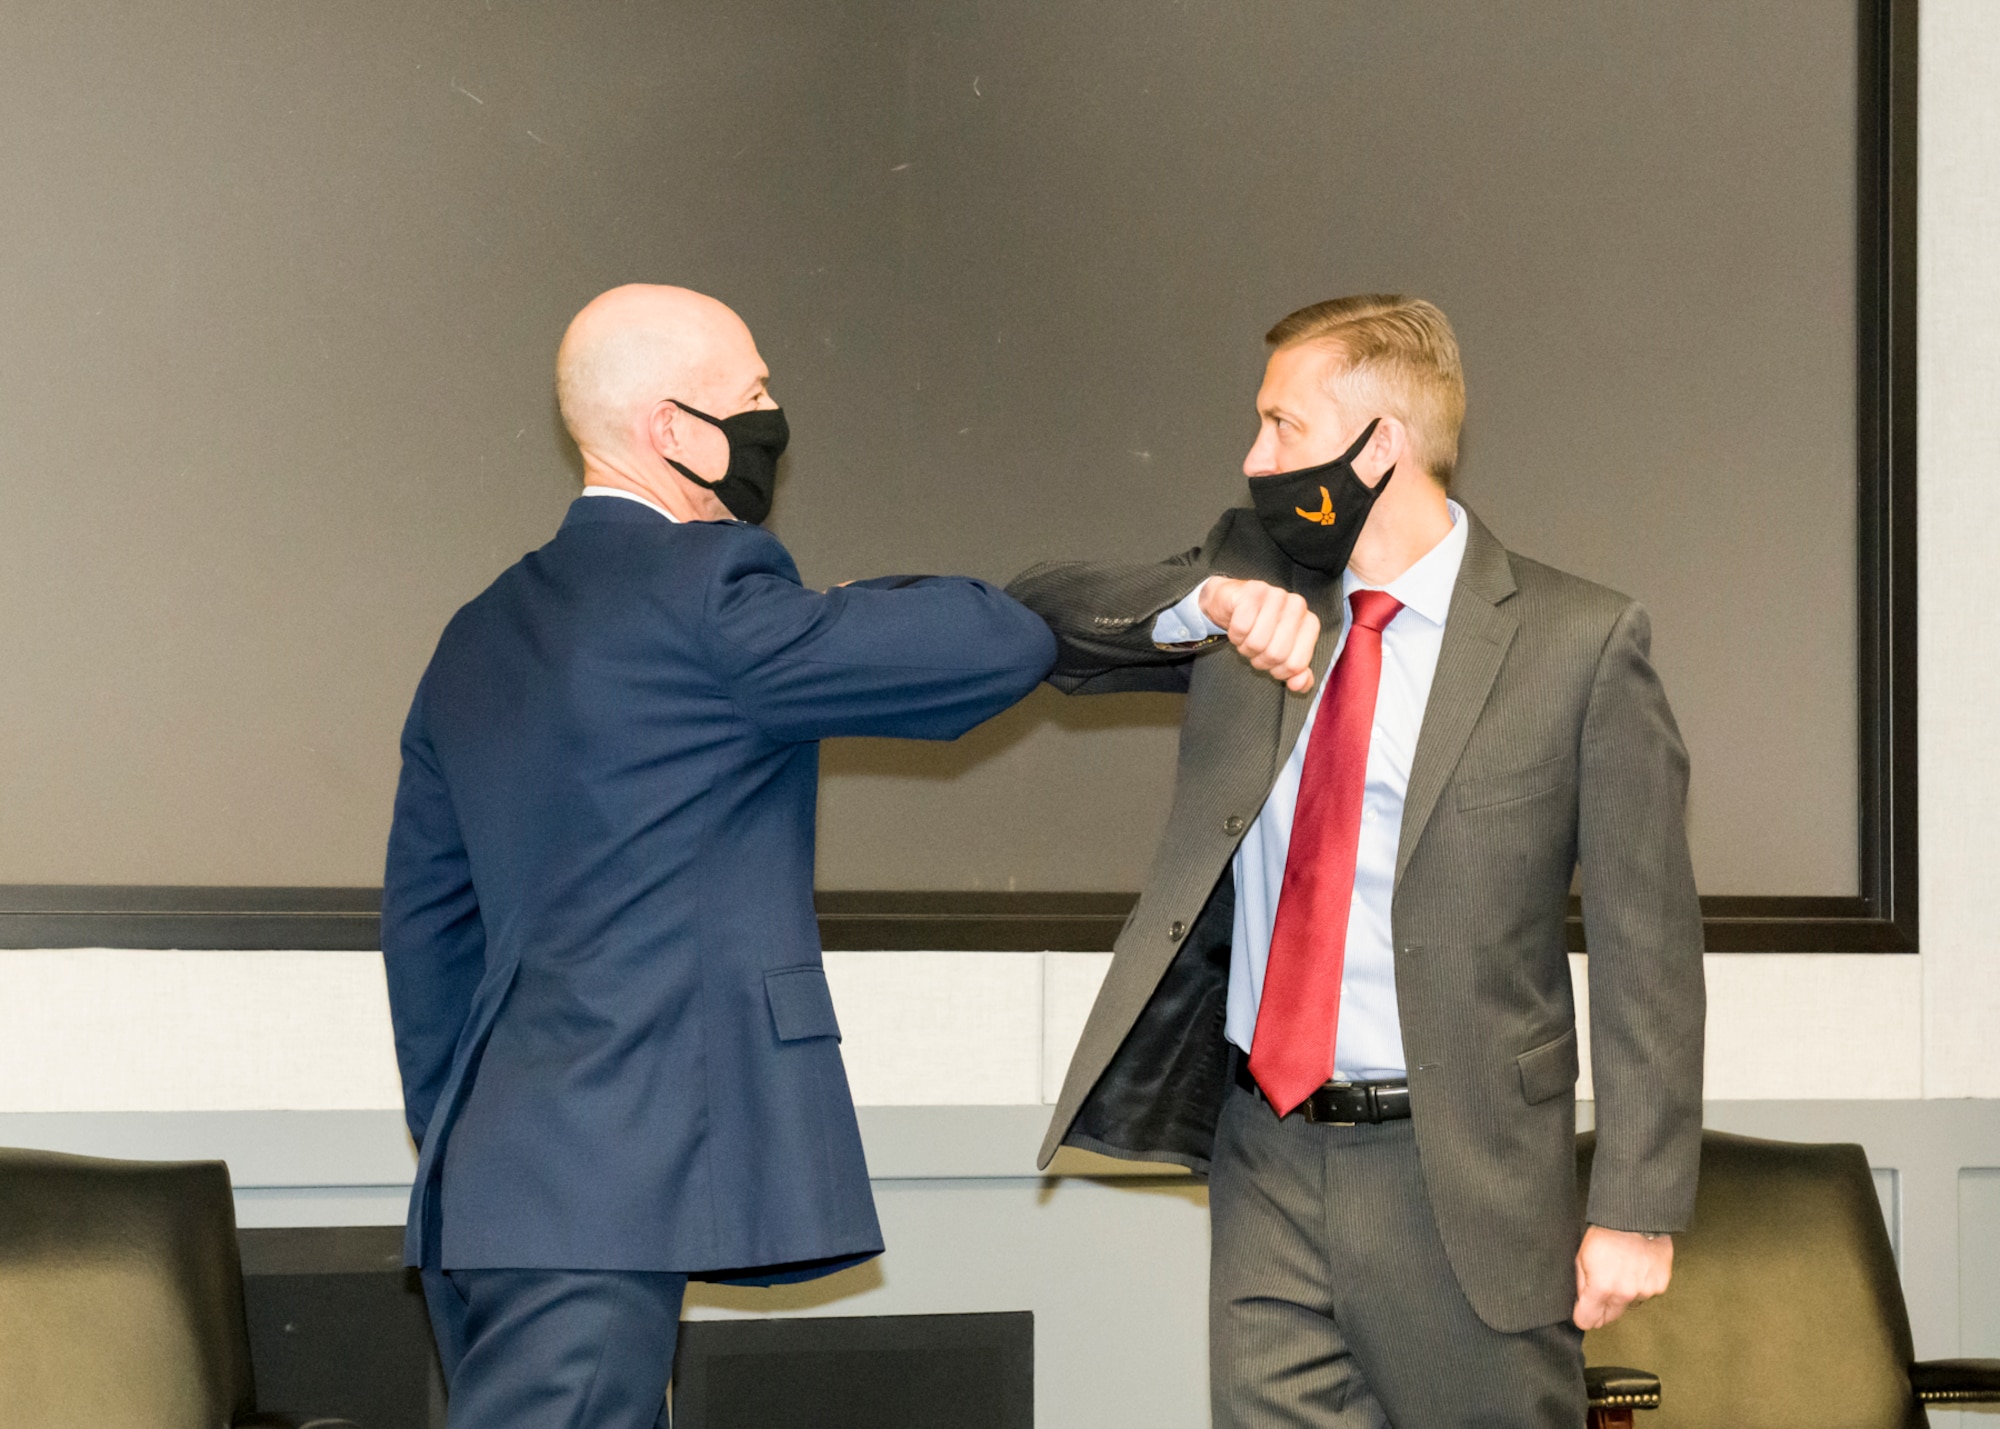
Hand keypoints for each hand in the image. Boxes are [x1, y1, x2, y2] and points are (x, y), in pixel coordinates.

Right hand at [1197, 578, 1319, 691]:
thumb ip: (1295, 673)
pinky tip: (1238, 626)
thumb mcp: (1282, 654)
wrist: (1233, 601)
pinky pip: (1241, 628)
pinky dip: (1234, 634)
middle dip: (1259, 659)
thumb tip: (1298, 684)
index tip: (1272, 662)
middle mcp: (1297, 606)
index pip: (1296, 664)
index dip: (1278, 672)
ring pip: (1257, 642)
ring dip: (1245, 647)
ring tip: (1247, 637)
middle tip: (1256, 649)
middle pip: (1276, 654)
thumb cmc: (1260, 628)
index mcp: (1310, 623)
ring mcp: (1275, 595)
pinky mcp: (1252, 591)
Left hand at [1572, 1226, 1672, 1329]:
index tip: (1582, 1312)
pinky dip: (1640, 1286)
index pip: (1588, 1320)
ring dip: (1623, 1295)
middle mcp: (1625, 1294)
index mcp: (1602, 1288)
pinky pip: (1645, 1294)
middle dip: (1602, 1308)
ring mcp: (1645, 1291)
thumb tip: (1581, 1303)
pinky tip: (1635, 1268)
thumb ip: (1581, 1284)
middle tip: (1600, 1290)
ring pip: (1628, 1304)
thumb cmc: (1606, 1233)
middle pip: (1609, 1317)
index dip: (1582, 1317)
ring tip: (1621, 1271)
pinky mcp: (1660, 1285)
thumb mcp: (1581, 1256)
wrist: (1636, 1218)